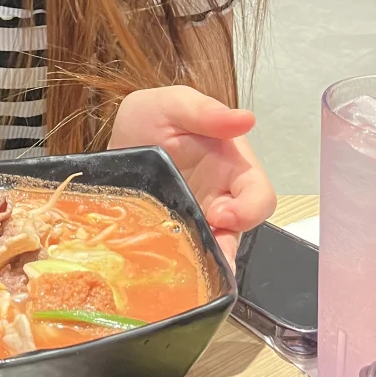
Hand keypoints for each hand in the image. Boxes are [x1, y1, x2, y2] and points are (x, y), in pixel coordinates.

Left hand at [108, 86, 275, 265]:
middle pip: (242, 231)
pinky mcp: (174, 233)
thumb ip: (204, 110)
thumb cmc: (151, 117)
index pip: (259, 194)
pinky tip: (170, 271)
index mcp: (230, 164)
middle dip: (227, 245)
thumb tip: (245, 119)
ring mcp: (197, 217)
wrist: (115, 140)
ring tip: (189, 272)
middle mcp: (221, 195)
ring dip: (207, 263)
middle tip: (202, 243)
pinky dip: (183, 265)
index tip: (221, 212)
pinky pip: (187, 256)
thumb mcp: (172, 104)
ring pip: (215, 250)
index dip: (249, 209)